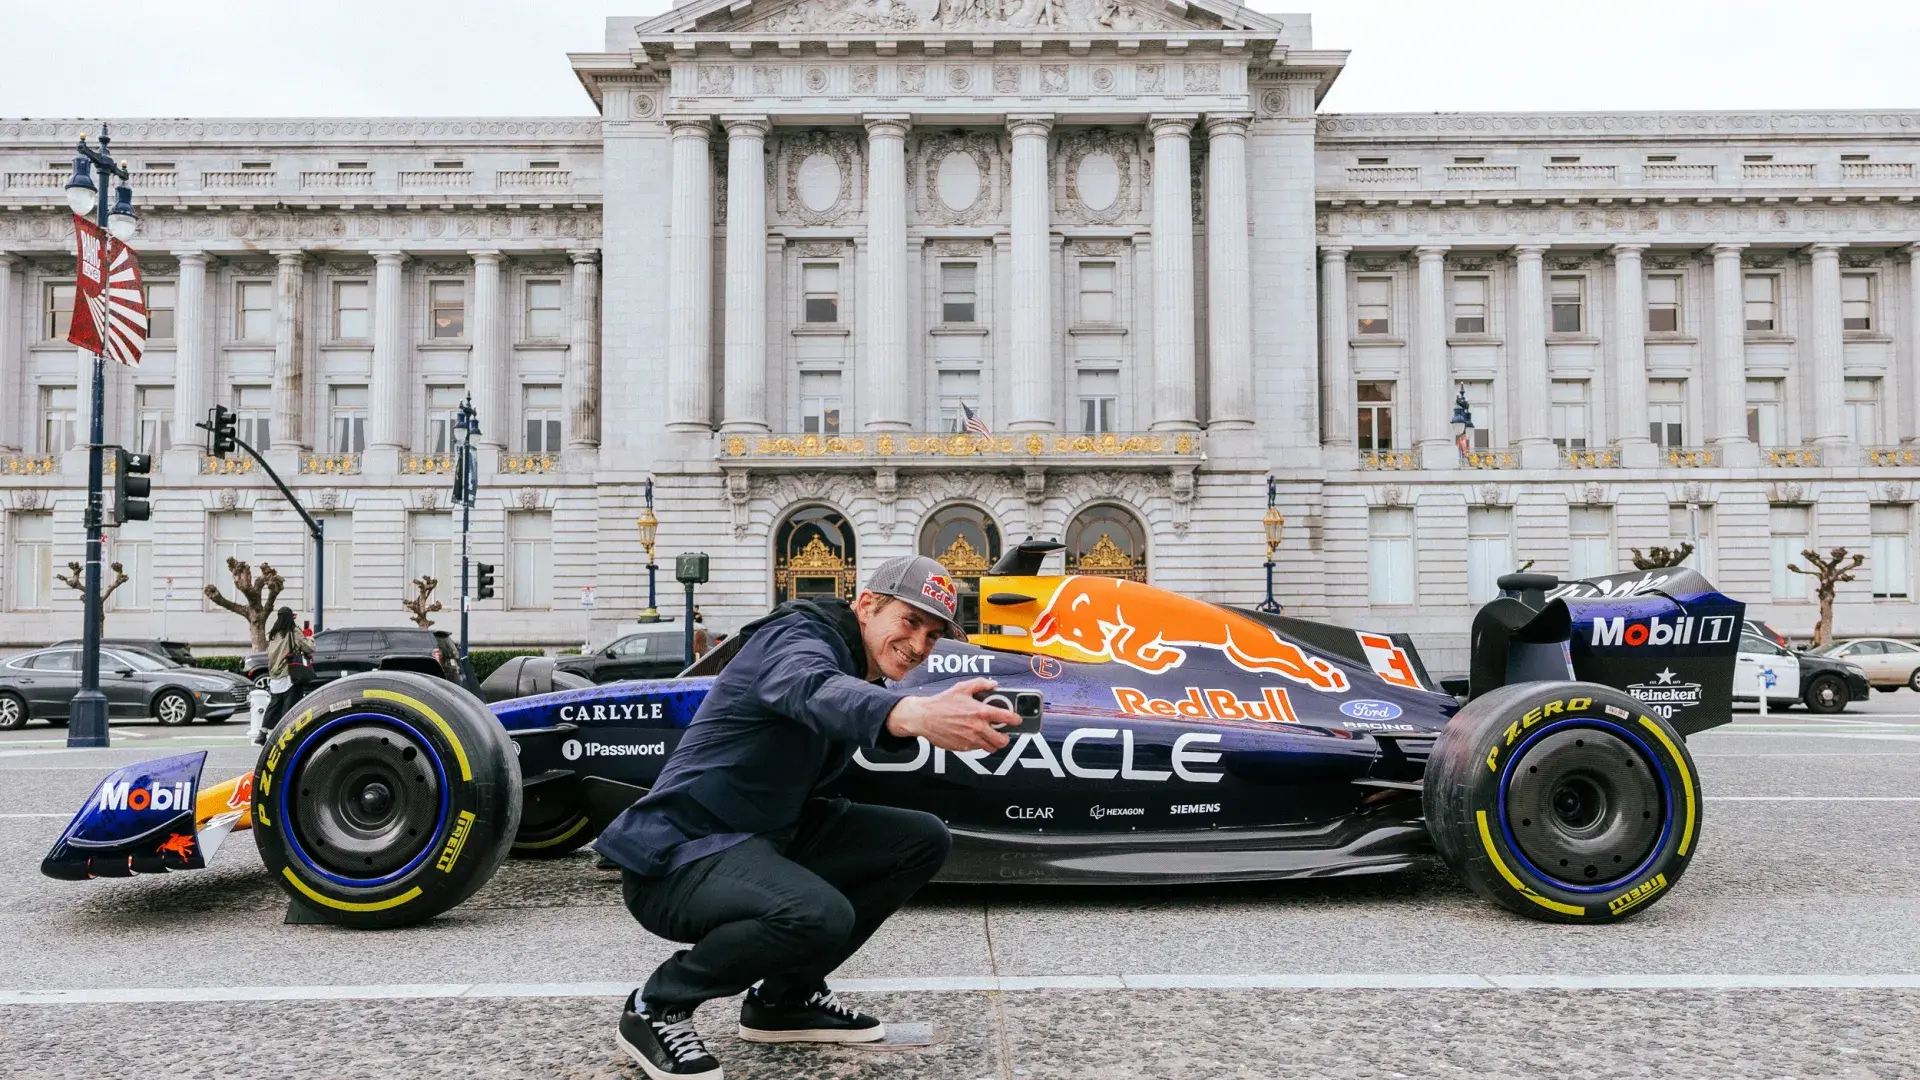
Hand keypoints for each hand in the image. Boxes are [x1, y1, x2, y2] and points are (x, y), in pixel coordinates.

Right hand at [885, 677, 1013, 753]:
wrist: (924, 718)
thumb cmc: (942, 702)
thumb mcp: (962, 688)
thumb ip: (980, 684)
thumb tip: (994, 684)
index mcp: (981, 712)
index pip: (1007, 718)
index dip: (1016, 719)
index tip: (1017, 720)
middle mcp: (978, 728)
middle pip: (1002, 740)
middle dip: (1005, 737)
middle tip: (1003, 733)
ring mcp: (970, 740)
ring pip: (990, 748)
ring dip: (993, 743)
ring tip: (990, 737)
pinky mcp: (963, 748)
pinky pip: (976, 749)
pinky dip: (978, 744)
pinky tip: (973, 736)